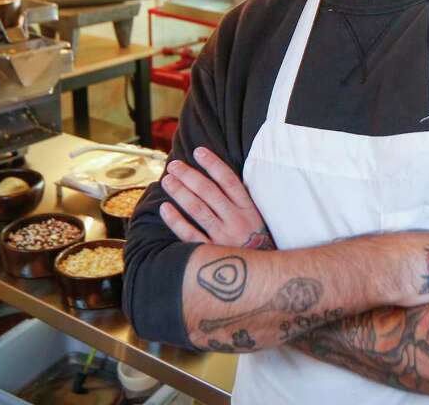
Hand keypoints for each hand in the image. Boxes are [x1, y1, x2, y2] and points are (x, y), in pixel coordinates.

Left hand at [159, 146, 275, 249]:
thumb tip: (217, 179)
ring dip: (180, 192)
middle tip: (173, 165)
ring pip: (197, 209)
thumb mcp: (257, 220)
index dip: (213, 164)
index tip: (198, 151)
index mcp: (249, 210)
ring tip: (167, 181)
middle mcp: (236, 221)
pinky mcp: (212, 254)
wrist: (264, 278)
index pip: (229, 180)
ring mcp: (223, 238)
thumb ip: (240, 202)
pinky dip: (176, 221)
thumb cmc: (258, 245)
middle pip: (209, 192)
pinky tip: (164, 208)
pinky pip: (190, 235)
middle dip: (189, 176)